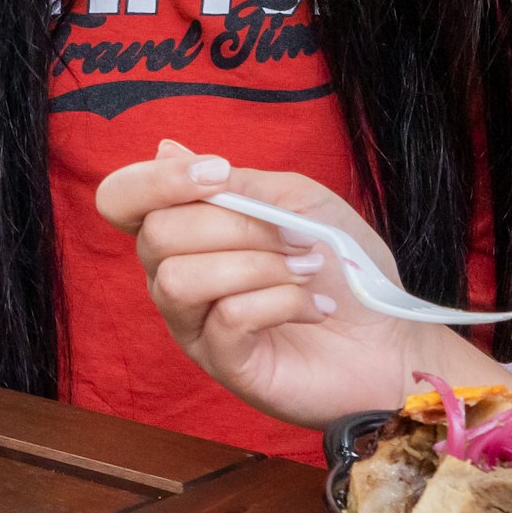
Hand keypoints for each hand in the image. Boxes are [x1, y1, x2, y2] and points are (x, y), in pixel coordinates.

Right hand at [96, 139, 479, 431]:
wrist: (390, 338)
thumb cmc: (343, 266)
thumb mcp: (294, 201)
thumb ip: (234, 182)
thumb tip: (165, 148)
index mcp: (187, 231)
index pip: (121, 200)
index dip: (155, 182)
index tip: (219, 174)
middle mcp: (175, 276)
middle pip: (157, 235)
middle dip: (236, 225)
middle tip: (297, 236)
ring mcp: (195, 325)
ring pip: (178, 280)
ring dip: (258, 264)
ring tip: (308, 271)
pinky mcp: (223, 364)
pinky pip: (227, 319)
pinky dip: (280, 301)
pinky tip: (315, 307)